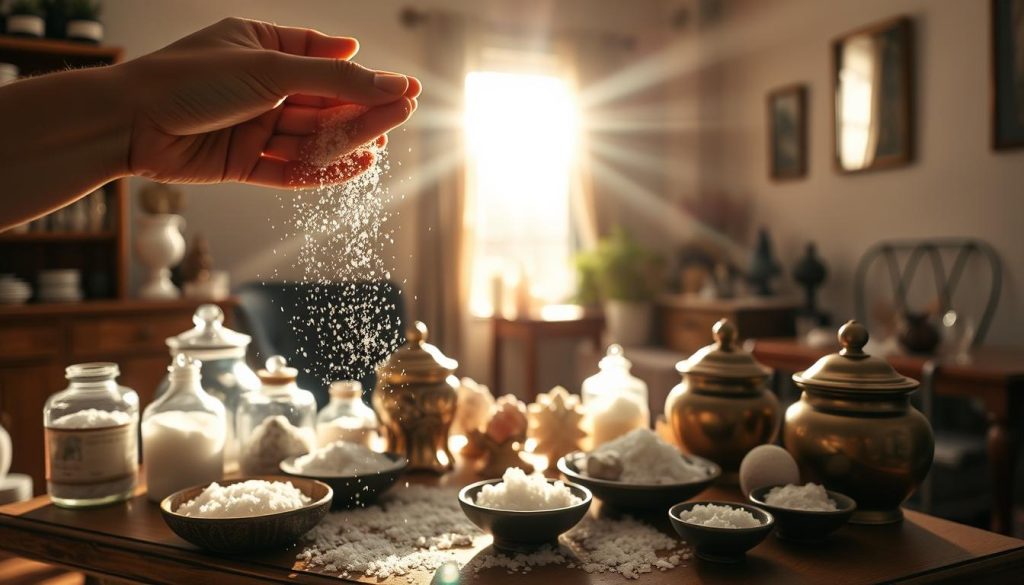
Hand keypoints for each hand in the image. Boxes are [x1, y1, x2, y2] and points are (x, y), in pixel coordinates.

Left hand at [120, 17, 420, 187]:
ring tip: (384, 142)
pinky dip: (322, 169)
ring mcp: (253, 126)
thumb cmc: (191, 79)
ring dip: (348, 140)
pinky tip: (355, 166)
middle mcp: (261, 87)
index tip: (404, 85)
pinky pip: (292, 168)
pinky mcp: (244, 163)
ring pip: (312, 136)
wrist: (129, 123)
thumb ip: (334, 79)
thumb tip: (390, 81)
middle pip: (324, 101)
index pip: (326, 59)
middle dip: (363, 108)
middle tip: (404, 114)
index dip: (365, 73)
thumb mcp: (271, 69)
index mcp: (263, 47)